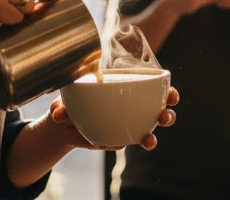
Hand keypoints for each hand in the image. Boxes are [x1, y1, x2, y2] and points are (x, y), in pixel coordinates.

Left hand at [48, 87, 179, 150]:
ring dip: (154, 135)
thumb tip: (58, 113)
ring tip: (150, 139)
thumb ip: (62, 105)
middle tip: (164, 115)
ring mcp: (130, 123)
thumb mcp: (67, 99)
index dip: (167, 90)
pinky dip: (135, 143)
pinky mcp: (123, 138)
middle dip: (167, 113)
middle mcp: (134, 105)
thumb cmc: (72, 101)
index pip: (153, 86)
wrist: (66, 122)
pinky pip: (133, 141)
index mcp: (127, 87)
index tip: (171, 93)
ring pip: (150, 129)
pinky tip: (129, 144)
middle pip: (159, 109)